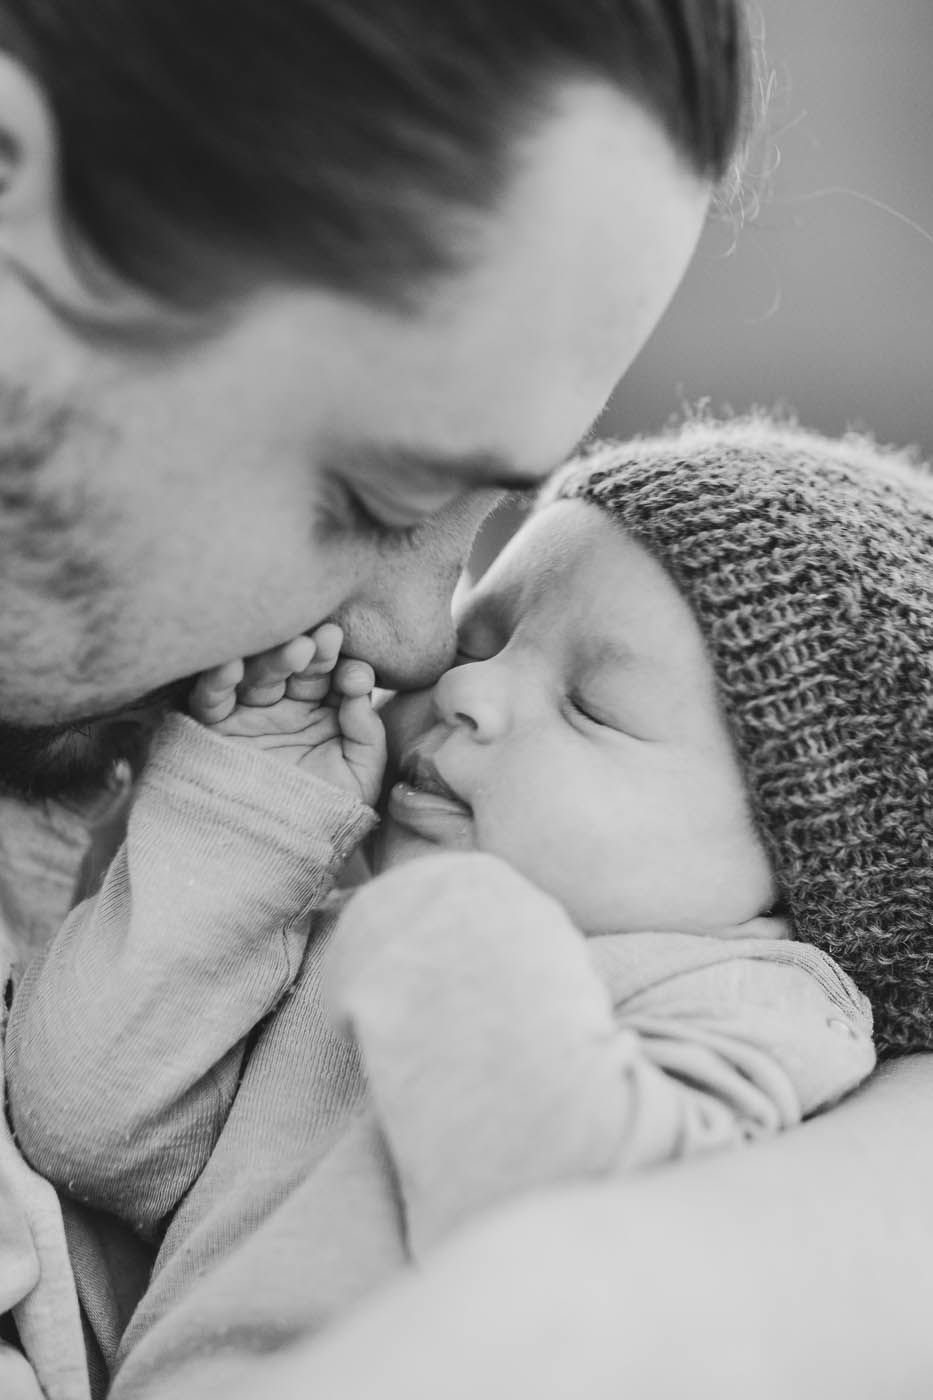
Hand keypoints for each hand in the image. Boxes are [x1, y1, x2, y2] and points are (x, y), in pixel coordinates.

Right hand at [188, 625, 385, 803]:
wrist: (275, 856)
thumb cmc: (324, 816)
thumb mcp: (360, 779)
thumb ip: (367, 735)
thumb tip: (361, 692)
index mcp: (325, 711)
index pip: (337, 678)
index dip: (346, 670)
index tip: (355, 677)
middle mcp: (288, 706)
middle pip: (300, 668)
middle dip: (315, 652)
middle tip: (327, 639)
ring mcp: (251, 713)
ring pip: (260, 675)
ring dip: (276, 658)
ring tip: (298, 648)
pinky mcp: (215, 728)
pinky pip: (211, 699)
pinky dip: (218, 680)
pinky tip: (233, 664)